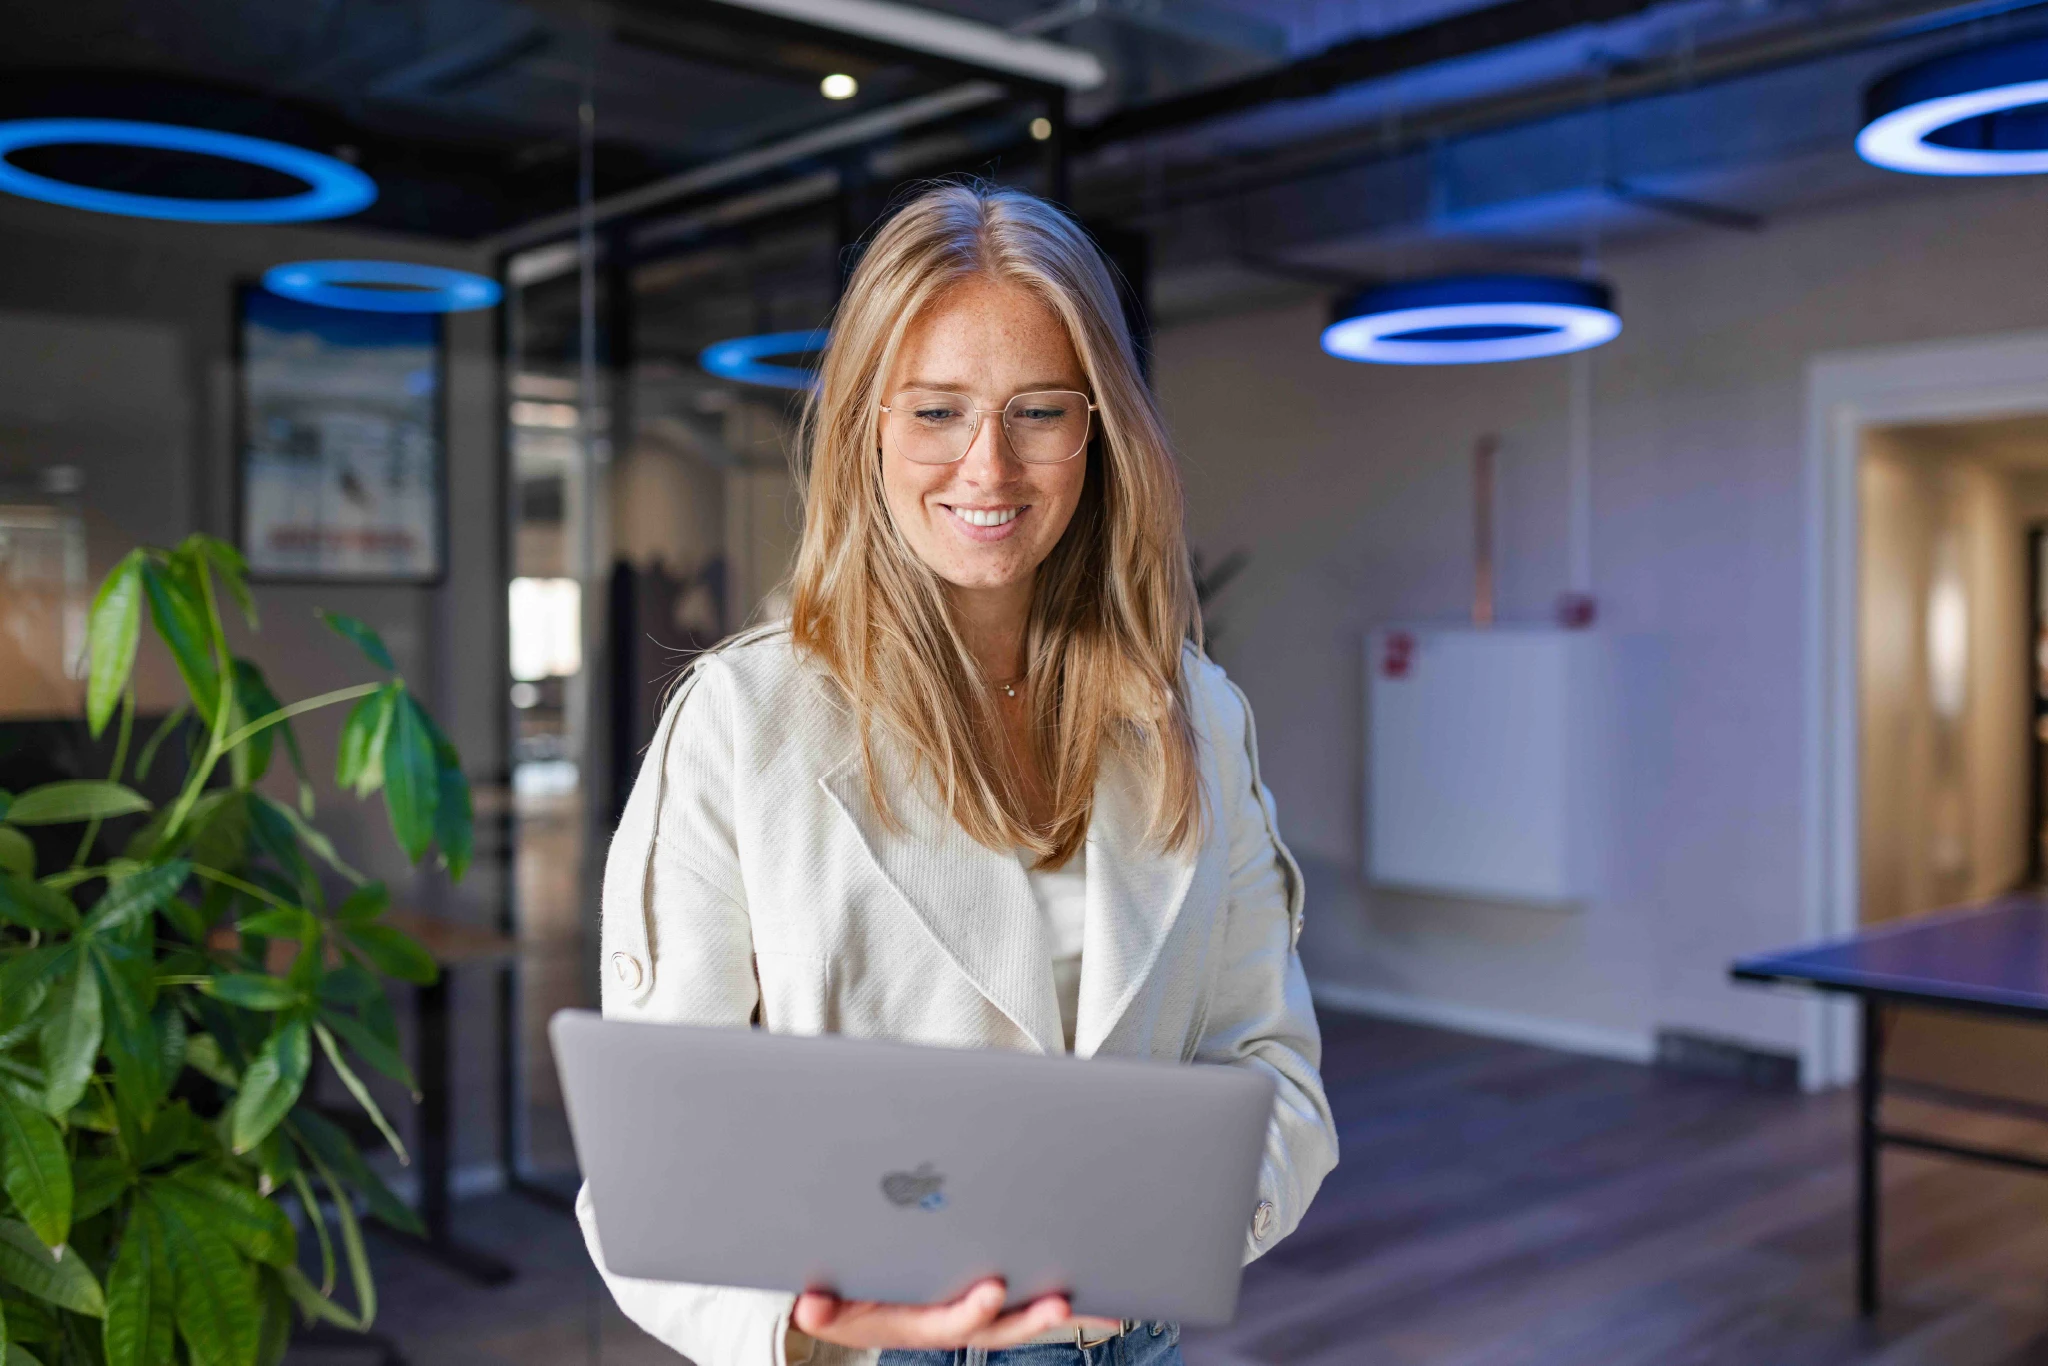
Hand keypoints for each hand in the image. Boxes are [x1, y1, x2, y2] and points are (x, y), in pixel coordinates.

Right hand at [792, 1276, 1081, 1350]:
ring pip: (1023, 1315)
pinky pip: (1032, 1300)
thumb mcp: (828, 1306)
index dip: (972, 1310)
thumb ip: (824, 1310)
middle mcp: (953, 1322)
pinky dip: (1069, 1299)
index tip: (993, 1290)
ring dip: (1058, 1310)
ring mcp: (975, 1312)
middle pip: (1000, 1326)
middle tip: (1060, 1302)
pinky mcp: (992, 1298)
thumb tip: (811, 1307)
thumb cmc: (842, 1299)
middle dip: (1031, 1316)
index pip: (950, 1322)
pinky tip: (1108, 1294)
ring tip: (1102, 1302)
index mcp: (917, 1324)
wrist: (849, 1305)